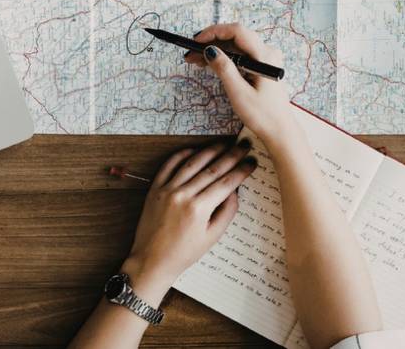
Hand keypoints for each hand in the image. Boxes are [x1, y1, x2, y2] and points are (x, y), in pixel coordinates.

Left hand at [123, 142, 256, 291]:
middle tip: (244, 146)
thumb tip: (234, 190)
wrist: (152, 260)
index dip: (241, 170)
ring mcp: (167, 189)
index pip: (226, 182)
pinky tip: (195, 150)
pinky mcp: (155, 188)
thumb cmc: (184, 253)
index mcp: (199, 209)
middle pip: (212, 169)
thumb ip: (227, 211)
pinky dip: (182, 155)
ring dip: (210, 150)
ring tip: (224, 144)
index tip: (251, 162)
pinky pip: (169, 165)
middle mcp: (183, 195)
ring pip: (192, 162)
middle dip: (231, 156)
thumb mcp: (212, 236)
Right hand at [186, 23, 300, 149]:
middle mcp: (267, 53)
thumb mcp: (239, 93)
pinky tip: (210, 63)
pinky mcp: (262, 66)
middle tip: (191, 53)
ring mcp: (265, 59)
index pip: (237, 31)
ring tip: (195, 59)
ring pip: (236, 46)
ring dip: (216, 50)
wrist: (280, 130)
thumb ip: (224, 69)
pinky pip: (241, 55)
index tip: (196, 41)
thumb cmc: (263, 115)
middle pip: (235, 38)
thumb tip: (210, 50)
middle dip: (211, 42)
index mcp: (265, 56)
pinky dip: (224, 57)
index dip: (214, 32)